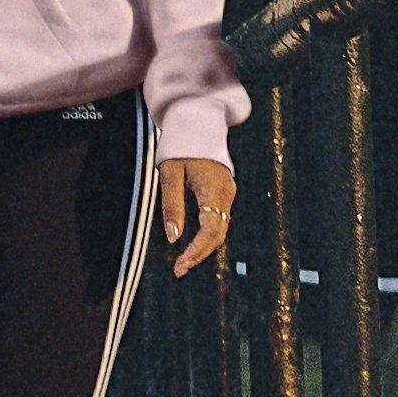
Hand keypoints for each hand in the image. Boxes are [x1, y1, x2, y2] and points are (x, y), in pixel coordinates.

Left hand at [158, 155, 235, 277]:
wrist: (197, 126)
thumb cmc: (180, 147)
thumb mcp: (169, 174)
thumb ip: (171, 205)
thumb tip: (173, 237)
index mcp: (214, 189)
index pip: (210, 229)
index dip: (197, 250)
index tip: (181, 264)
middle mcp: (226, 194)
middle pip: (218, 234)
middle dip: (199, 255)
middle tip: (179, 270)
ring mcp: (228, 194)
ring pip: (220, 230)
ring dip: (203, 248)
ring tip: (183, 263)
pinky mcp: (224, 194)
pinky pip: (219, 220)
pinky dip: (207, 236)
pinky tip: (193, 245)